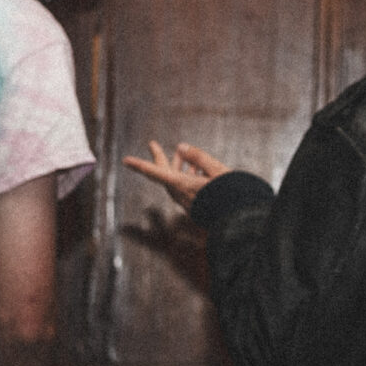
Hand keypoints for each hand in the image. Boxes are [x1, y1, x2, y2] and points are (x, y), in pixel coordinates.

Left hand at [120, 140, 234, 209]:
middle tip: (152, 144)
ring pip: (174, 180)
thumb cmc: (231, 194)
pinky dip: (187, 176)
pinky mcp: (193, 207)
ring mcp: (186, 203)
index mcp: (182, 185)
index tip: (125, 160)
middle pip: (163, 173)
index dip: (140, 165)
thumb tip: (181, 147)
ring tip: (185, 156)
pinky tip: (198, 171)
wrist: (240, 221)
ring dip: (177, 166)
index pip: (155, 173)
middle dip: (160, 158)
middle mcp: (180, 195)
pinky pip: (184, 188)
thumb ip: (198, 157)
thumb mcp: (217, 169)